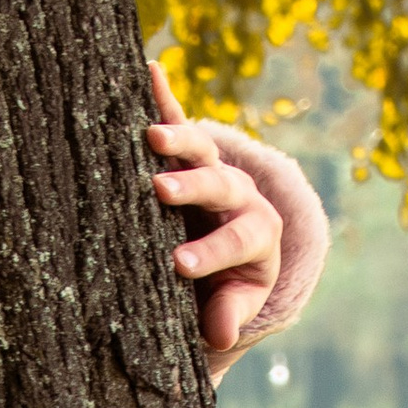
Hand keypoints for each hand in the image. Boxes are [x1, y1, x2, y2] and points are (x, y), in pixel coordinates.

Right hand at [147, 61, 282, 365]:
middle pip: (220, 185)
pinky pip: (179, 118)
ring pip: (202, 149)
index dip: (211, 253)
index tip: (179, 266)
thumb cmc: (226, 284)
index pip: (237, 240)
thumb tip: (222, 337)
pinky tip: (148, 70)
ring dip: (178, 140)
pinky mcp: (191, 150)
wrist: (229, 248)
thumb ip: (230, 314)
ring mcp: (215, 166)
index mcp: (259, 233)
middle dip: (192, 188)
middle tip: (162, 191)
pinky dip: (164, 97)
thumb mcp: (235, 302)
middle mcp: (240, 193)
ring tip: (150, 138)